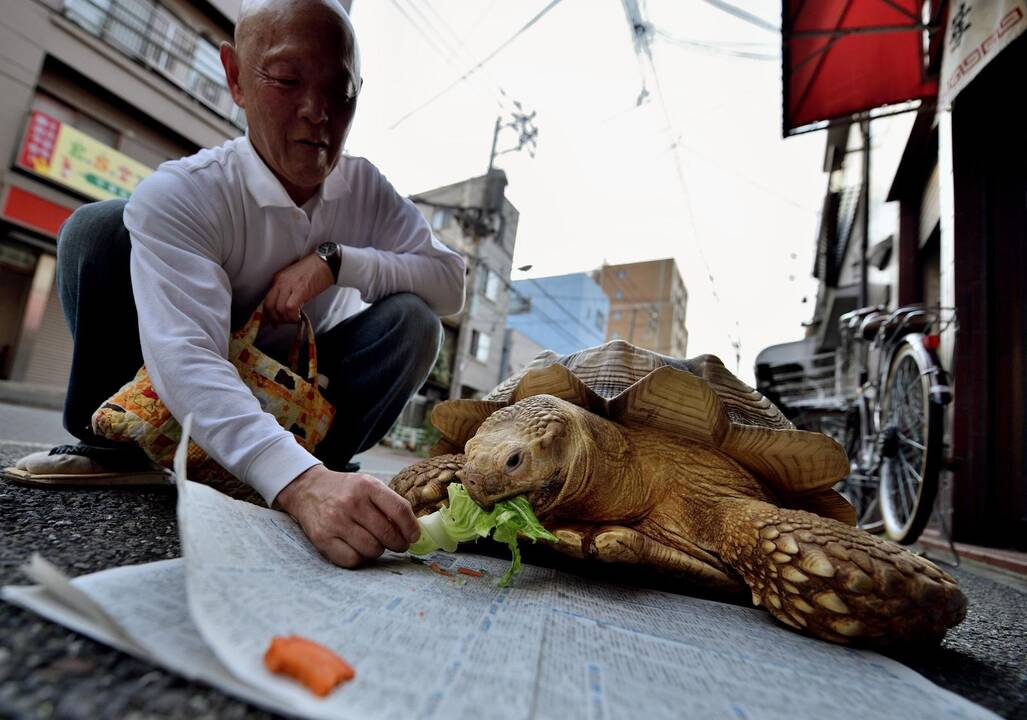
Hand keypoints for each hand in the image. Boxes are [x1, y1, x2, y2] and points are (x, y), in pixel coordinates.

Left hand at [263, 254, 333, 324]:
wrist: (326, 262)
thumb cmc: (313, 271)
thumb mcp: (294, 280)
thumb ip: (287, 292)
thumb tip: (284, 309)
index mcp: (278, 280)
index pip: (266, 301)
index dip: (269, 315)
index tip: (274, 321)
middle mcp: (281, 282)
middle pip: (270, 306)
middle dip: (276, 319)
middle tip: (285, 323)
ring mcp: (289, 285)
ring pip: (279, 309)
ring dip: (286, 319)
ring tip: (294, 319)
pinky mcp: (300, 289)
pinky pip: (290, 307)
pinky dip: (293, 316)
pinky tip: (299, 317)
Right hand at [275, 464, 420, 567]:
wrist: (308, 490)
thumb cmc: (346, 491)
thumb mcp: (369, 485)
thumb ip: (390, 503)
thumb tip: (414, 530)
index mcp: (367, 486)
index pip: (399, 510)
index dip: (411, 528)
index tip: (414, 536)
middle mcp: (351, 503)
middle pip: (387, 534)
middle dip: (399, 543)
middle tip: (399, 544)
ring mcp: (335, 522)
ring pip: (372, 549)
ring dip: (379, 550)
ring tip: (376, 543)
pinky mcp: (322, 539)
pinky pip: (352, 560)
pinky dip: (360, 559)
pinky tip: (359, 549)